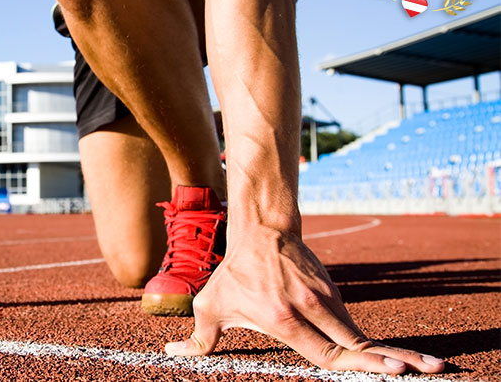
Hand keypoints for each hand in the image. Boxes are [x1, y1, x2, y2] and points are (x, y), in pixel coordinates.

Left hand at [165, 227, 444, 373]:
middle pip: (357, 345)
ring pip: (359, 334)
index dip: (361, 365)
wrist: (261, 230)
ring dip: (390, 351)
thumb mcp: (210, 305)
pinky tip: (390, 355)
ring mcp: (326, 299)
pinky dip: (369, 342)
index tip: (392, 371)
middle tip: (428, 371)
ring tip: (427, 366)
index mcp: (284, 318)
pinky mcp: (333, 293)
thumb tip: (170, 352)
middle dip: (393, 360)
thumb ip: (197, 338)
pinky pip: (350, 324)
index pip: (329, 352)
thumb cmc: (233, 273)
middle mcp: (310, 309)